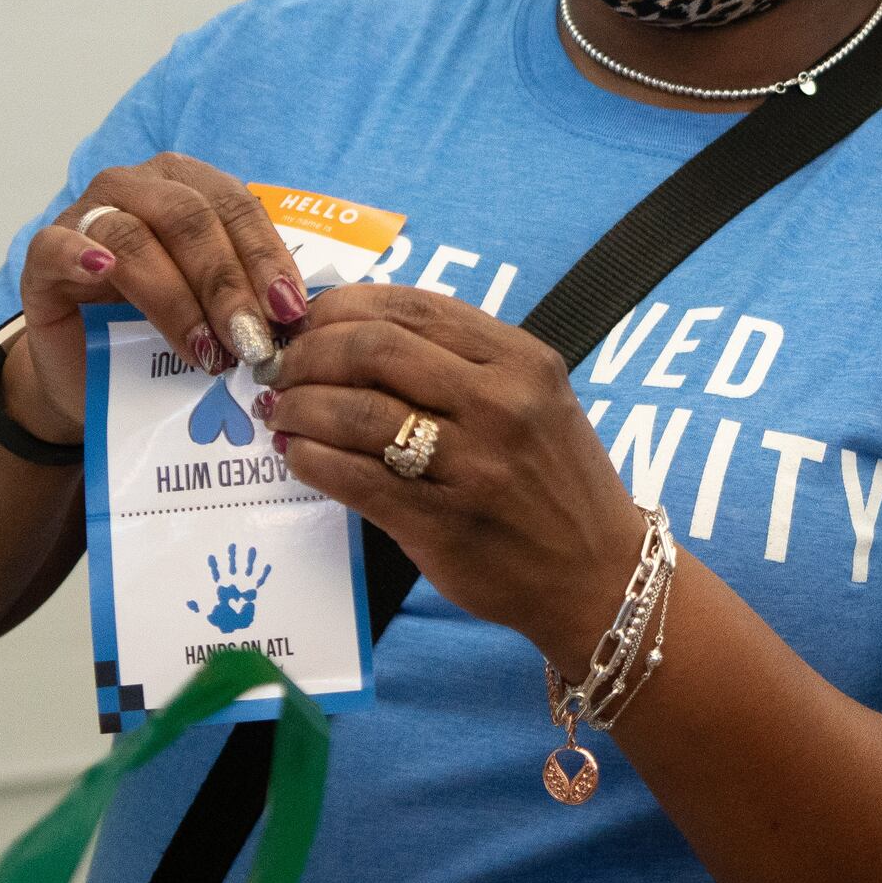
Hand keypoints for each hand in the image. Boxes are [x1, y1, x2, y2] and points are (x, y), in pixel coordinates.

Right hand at [4, 155, 307, 441]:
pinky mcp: (41, 256)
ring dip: (175, 297)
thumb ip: (252, 299)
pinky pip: (57, 245)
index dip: (266, 258)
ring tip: (204, 352)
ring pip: (133, 236)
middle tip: (251, 342)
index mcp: (188, 186)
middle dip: (227, 284)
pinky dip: (81, 255)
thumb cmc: (164, 334)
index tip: (290, 312)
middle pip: (189, 217)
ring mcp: (84, 215)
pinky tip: (105, 274)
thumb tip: (297, 316)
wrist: (92, 375)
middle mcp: (137, 188)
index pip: (237, 208)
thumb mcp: (218, 312)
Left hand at [259, 286, 644, 669]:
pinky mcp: (440, 522)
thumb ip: (463, 362)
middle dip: (309, 353)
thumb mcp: (536, 400)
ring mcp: (471, 464)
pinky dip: (309, 459)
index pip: (412, 307)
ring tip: (283, 413)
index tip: (309, 321)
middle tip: (284, 370)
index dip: (342, 306)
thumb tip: (356, 333)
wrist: (598, 576)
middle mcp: (500, 403)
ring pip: (354, 411)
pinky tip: (297, 455)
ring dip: (299, 406)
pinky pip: (352, 477)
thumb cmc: (558, 484)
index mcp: (522, 361)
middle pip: (373, 348)